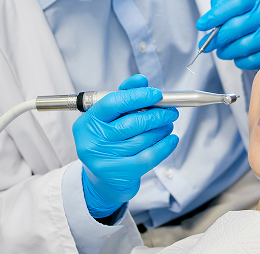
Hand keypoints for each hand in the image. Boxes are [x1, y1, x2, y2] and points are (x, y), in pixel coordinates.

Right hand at [72, 74, 178, 217]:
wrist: (104, 179)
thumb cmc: (109, 141)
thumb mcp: (112, 117)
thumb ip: (126, 95)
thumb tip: (141, 80)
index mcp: (87, 122)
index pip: (113, 103)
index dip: (137, 96)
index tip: (157, 94)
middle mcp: (91, 140)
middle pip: (131, 122)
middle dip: (156, 115)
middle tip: (170, 111)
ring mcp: (103, 159)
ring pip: (142, 139)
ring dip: (161, 130)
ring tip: (168, 124)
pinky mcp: (118, 173)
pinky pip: (148, 157)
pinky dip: (164, 146)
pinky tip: (171, 139)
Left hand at [196, 0, 259, 70]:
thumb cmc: (248, 15)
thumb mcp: (236, 3)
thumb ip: (220, 5)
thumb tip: (208, 21)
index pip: (234, 3)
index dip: (215, 15)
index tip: (200, 25)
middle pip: (236, 27)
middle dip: (216, 38)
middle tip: (205, 45)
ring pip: (242, 46)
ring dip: (226, 52)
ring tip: (221, 51)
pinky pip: (251, 60)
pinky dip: (239, 61)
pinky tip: (237, 56)